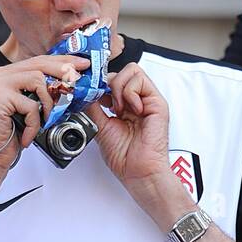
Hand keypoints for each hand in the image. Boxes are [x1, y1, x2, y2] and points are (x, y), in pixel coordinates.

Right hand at [0, 54, 92, 168]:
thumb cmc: (8, 136)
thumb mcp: (26, 107)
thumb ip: (38, 91)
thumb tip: (68, 81)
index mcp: (3, 74)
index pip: (36, 61)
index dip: (60, 62)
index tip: (79, 64)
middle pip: (38, 65)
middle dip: (62, 72)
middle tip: (77, 79)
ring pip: (37, 80)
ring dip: (48, 104)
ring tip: (45, 120)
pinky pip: (31, 105)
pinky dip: (35, 124)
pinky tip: (28, 134)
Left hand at [89, 65, 170, 187]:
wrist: (138, 171)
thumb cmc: (124, 157)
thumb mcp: (100, 126)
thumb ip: (93, 107)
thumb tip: (84, 91)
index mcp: (122, 107)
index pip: (111, 81)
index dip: (99, 82)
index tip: (89, 91)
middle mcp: (135, 101)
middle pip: (120, 72)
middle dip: (107, 84)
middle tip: (104, 103)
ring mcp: (147, 100)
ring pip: (130, 70)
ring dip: (118, 88)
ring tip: (118, 109)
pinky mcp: (157, 101)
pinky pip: (140, 80)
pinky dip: (130, 92)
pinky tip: (130, 110)